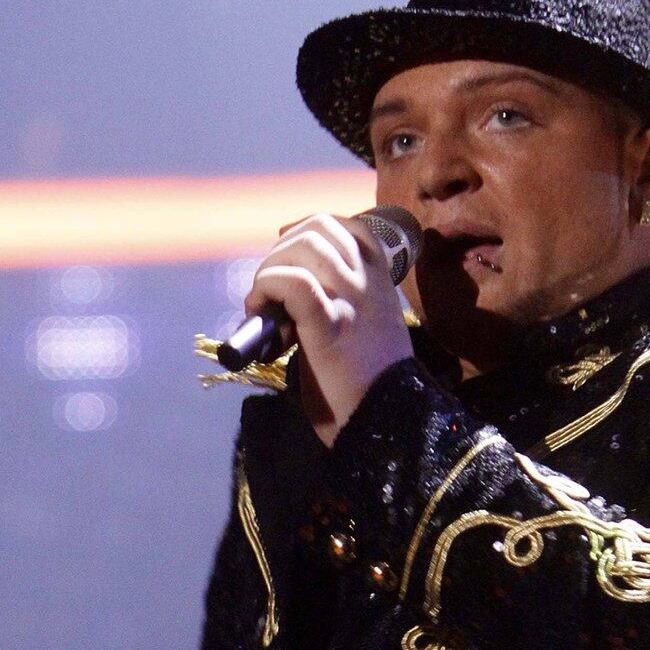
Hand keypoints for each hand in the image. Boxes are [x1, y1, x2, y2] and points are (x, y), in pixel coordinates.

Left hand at [243, 213, 414, 447]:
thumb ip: (344, 303)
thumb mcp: (369, 329)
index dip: (307, 228)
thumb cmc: (372, 385)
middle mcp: (368, 283)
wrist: (389, 423)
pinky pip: (294, 283)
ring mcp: (352, 300)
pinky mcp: (330, 325)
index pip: (347, 226)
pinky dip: (268, 287)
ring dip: (270, 268)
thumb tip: (295, 291)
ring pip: (304, 246)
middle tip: (269, 290)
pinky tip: (261, 313)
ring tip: (264, 304)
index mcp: (381, 283)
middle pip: (318, 227)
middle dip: (281, 250)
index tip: (287, 253)